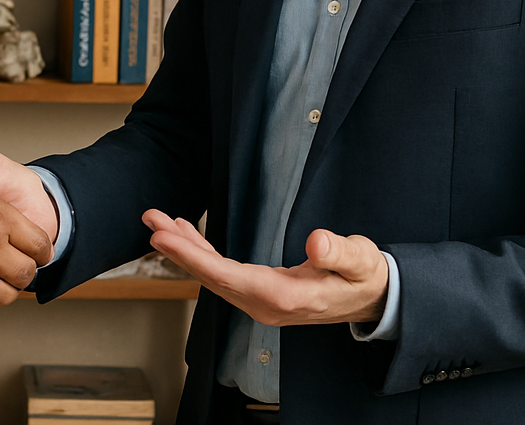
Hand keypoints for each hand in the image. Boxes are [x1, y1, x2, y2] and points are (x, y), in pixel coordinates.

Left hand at [143, 209, 388, 326]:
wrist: (373, 299)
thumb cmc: (365, 276)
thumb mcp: (360, 260)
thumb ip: (339, 252)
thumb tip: (317, 241)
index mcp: (284, 297)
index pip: (227, 276)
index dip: (192, 256)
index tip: (164, 237)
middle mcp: (265, 304)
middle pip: (211, 277)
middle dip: (178, 249)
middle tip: (151, 220)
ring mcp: (260, 301)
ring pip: (213, 276)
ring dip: (184, 249)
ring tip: (159, 221)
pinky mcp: (259, 293)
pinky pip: (222, 274)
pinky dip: (201, 253)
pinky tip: (187, 235)